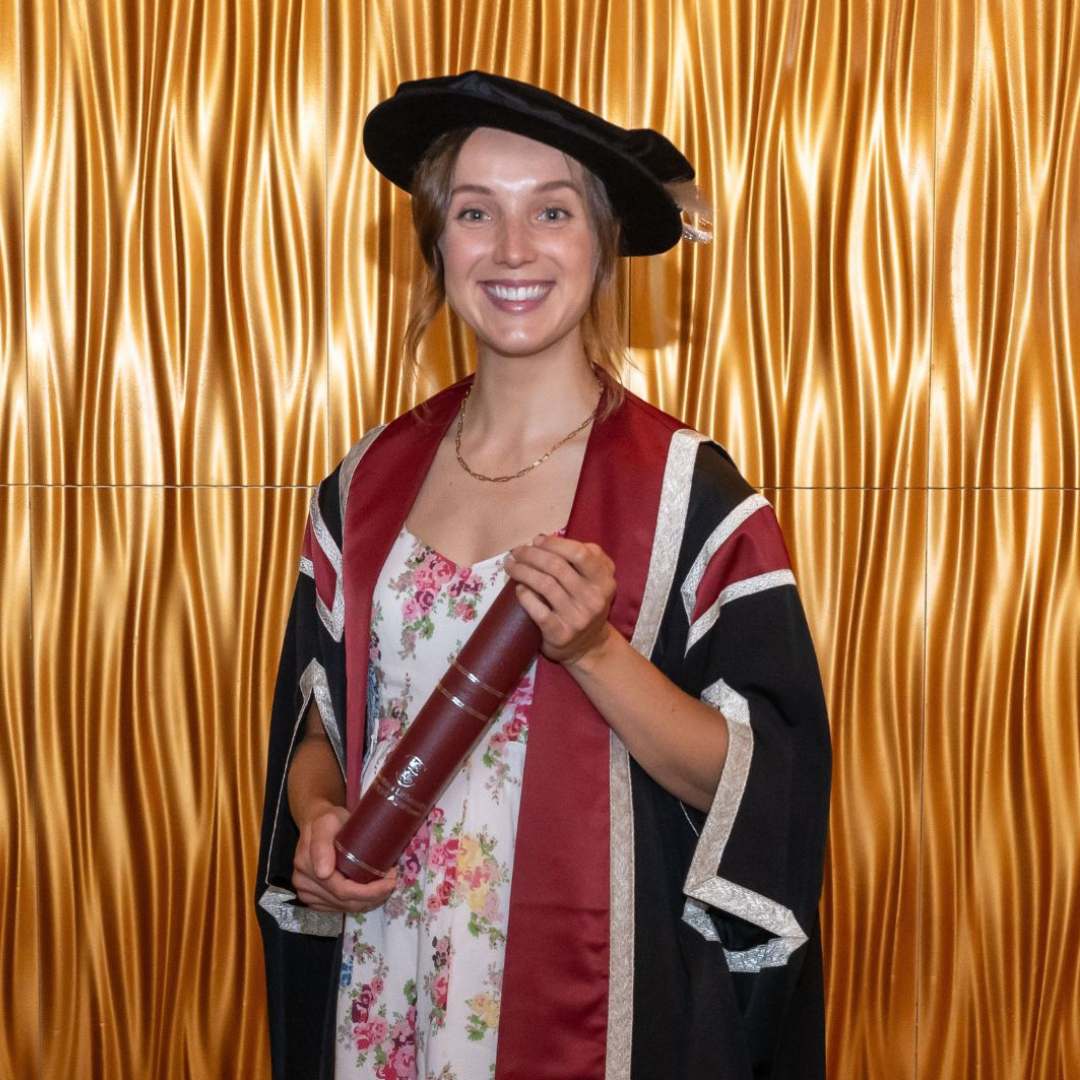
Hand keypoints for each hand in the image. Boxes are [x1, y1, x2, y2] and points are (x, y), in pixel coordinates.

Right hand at [292, 803, 397, 912]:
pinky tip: (371, 893)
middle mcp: (303, 882)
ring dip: (368, 901)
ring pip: (344, 907)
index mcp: (307, 865)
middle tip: (392, 881)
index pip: (342, 890)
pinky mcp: (313, 898)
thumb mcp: (328, 821)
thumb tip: (324, 873)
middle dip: (373, 896)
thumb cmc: (328, 819)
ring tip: (385, 885)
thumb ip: (322, 843)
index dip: (368, 891)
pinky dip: (358, 903)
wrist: (316, 822)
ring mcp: (307, 893)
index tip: (390, 880)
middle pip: (344, 902)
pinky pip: (339, 908)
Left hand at [506, 534, 616, 666]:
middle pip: (556, 567)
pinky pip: (537, 609)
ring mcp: (577, 618)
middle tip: (516, 552)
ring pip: (544, 585)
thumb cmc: (587, 603)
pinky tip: (518, 588)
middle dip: (531, 555)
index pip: (579, 553)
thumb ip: (584, 555)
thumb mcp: (597, 579)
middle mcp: (594, 599)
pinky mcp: (560, 634)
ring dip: (522, 571)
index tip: (536, 540)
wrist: (589, 646)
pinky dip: (525, 595)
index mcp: (604, 581)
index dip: (554, 543)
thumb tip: (544, 538)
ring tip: (510, 565)